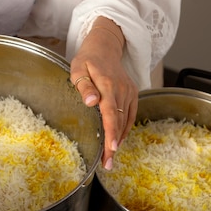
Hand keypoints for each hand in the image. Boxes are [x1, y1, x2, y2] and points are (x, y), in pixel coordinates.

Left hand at [70, 17, 138, 169]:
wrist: (105, 46)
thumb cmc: (87, 59)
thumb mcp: (78, 69)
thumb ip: (84, 87)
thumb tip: (91, 103)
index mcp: (108, 85)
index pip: (110, 114)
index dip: (112, 133)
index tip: (111, 149)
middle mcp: (122, 90)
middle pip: (119, 122)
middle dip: (114, 145)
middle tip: (107, 164)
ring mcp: (129, 92)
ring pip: (126, 121)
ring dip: (119, 141)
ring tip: (111, 159)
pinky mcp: (132, 94)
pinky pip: (130, 116)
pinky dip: (124, 130)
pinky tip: (117, 142)